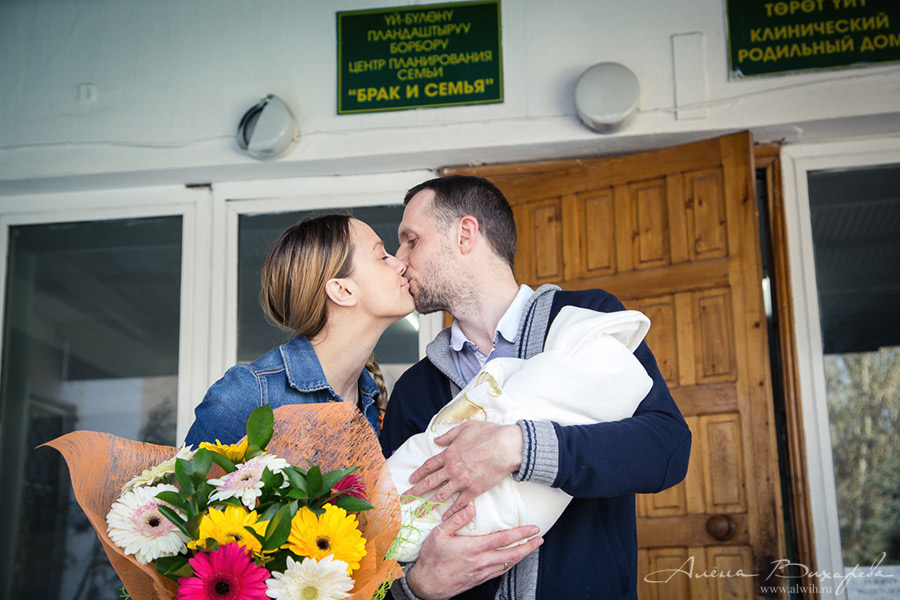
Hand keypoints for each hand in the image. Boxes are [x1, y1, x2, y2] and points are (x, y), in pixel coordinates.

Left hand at [404, 421, 522, 520]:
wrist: (507, 446)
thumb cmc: (489, 433)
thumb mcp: (466, 427)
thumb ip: (449, 435)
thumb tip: (437, 440)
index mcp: (449, 453)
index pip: (429, 466)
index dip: (418, 474)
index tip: (411, 480)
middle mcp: (452, 469)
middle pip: (429, 482)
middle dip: (415, 492)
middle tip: (405, 499)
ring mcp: (462, 481)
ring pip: (440, 496)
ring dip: (428, 505)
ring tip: (418, 513)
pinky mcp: (474, 490)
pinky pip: (459, 503)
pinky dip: (451, 511)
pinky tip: (444, 518)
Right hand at [406, 504, 543, 599]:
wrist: (427, 584)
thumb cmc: (431, 559)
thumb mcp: (438, 534)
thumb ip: (455, 520)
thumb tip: (470, 507)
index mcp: (473, 548)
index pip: (503, 539)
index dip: (521, 533)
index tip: (533, 528)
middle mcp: (481, 561)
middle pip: (512, 554)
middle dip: (529, 546)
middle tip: (540, 539)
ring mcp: (481, 572)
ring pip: (508, 564)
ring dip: (522, 556)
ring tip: (531, 548)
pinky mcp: (479, 579)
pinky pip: (500, 572)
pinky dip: (510, 565)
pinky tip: (512, 560)